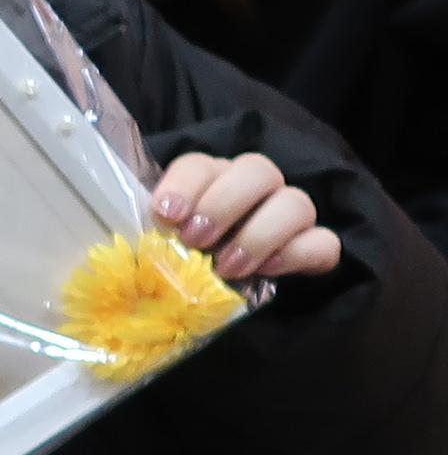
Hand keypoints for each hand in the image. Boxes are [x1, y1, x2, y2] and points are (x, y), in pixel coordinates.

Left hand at [153, 150, 337, 282]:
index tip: (167, 215)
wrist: (225, 291)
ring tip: (228, 266)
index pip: (201, 163)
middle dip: (224, 203)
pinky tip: (270, 270)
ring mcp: (290, 214)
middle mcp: (254, 188)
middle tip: (197, 240)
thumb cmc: (188, 261)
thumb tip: (130, 249)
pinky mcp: (316, 247)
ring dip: (259, 234)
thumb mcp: (165, 245)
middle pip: (257, 169)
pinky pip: (324, 241)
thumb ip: (153, 236)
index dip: (184, 183)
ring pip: (296, 201)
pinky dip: (298, 253)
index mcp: (211, 180)